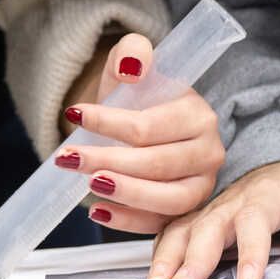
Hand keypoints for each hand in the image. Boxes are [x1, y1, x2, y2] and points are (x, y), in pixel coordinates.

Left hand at [61, 33, 225, 234]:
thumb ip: (132, 54)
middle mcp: (208, 152)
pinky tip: (98, 210)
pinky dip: (129, 221)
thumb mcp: (131, 68)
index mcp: (198, 115)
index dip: (110, 123)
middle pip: (158, 163)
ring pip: (170, 199)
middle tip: (70, 158)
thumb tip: (132, 66)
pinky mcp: (188, 211)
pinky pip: (162, 224)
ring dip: (127, 194)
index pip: (151, 125)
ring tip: (90, 184)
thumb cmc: (137, 100)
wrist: (140, 126)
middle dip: (110, 161)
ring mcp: (201, 185)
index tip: (75, 116)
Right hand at [143, 160, 279, 278]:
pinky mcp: (199, 218)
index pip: (257, 220)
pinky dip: (160, 252)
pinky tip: (153, 275)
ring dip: (168, 256)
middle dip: (194, 257)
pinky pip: (173, 231)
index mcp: (268, 194)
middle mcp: (234, 200)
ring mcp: (212, 209)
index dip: (251, 250)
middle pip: (210, 225)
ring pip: (184, 228)